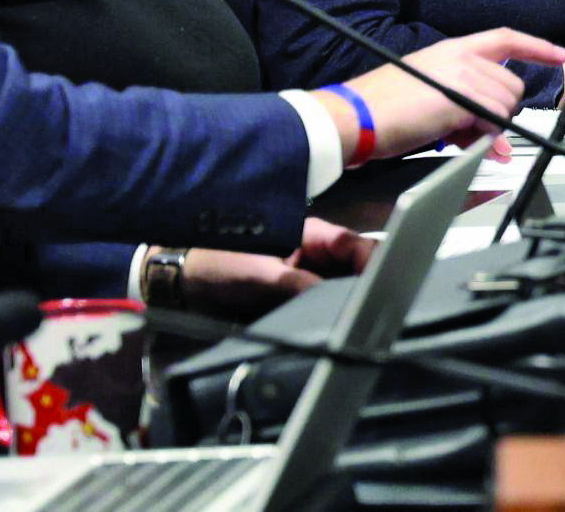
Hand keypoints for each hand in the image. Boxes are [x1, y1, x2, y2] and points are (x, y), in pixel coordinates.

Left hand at [176, 218, 376, 319]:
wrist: (178, 282)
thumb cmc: (212, 264)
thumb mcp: (256, 274)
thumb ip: (295, 283)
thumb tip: (333, 298)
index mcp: (309, 235)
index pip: (355, 245)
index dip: (374, 262)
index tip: (387, 284)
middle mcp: (312, 255)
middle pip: (356, 268)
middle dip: (367, 286)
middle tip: (376, 310)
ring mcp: (305, 276)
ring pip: (342, 289)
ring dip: (351, 302)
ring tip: (360, 321)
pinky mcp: (294, 298)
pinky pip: (323, 306)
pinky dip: (333, 315)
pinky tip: (338, 328)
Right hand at [331, 29, 563, 159]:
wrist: (353, 117)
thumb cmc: (383, 111)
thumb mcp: (432, 105)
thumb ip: (469, 117)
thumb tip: (499, 144)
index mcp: (451, 50)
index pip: (504, 38)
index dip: (535, 46)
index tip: (559, 54)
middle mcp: (458, 56)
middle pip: (511, 83)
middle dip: (501, 111)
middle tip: (473, 128)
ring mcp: (459, 74)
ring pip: (506, 103)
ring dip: (491, 125)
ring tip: (456, 132)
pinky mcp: (459, 96)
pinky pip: (493, 119)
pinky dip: (485, 135)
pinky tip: (460, 137)